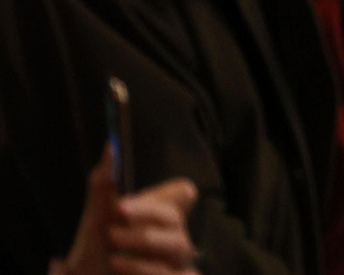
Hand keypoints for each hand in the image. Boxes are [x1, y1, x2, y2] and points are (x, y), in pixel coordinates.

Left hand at [54, 145, 199, 274]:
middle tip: (114, 222)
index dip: (166, 193)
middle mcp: (172, 234)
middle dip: (146, 215)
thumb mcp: (96, 216)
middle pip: (176, 216)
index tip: (126, 204)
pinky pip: (173, 274)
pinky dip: (144, 269)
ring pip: (178, 246)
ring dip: (143, 243)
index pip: (184, 192)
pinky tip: (120, 266)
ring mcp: (174, 261)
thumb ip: (104, 181)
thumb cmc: (96, 248)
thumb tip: (111, 145)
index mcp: (159, 213)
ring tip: (114, 250)